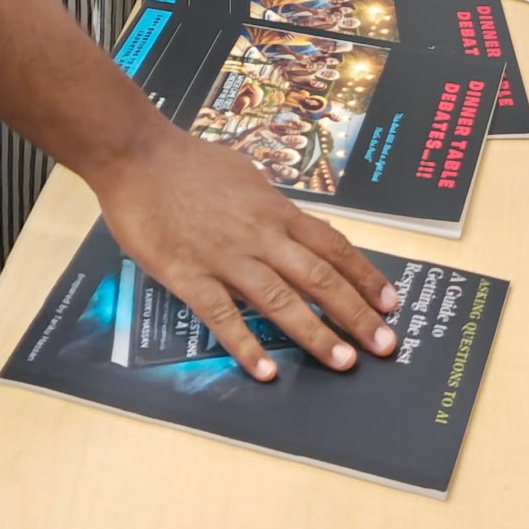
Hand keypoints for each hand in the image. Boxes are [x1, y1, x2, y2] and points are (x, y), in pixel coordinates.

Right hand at [90, 123, 400, 379]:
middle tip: (385, 345)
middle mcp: (259, 235)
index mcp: (275, 210)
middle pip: (317, 277)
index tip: (391, 303)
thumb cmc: (189, 161)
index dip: (364, 276)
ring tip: (344, 362)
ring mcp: (225, 258)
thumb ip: (270, 206)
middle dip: (355, 313)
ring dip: (315, 334)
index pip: (332, 246)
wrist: (137, 156)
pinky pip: (223, 317)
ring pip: (280, 300)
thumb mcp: (244, 175)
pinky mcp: (188, 276)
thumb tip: (292, 227)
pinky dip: (246, 346)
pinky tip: (266, 373)